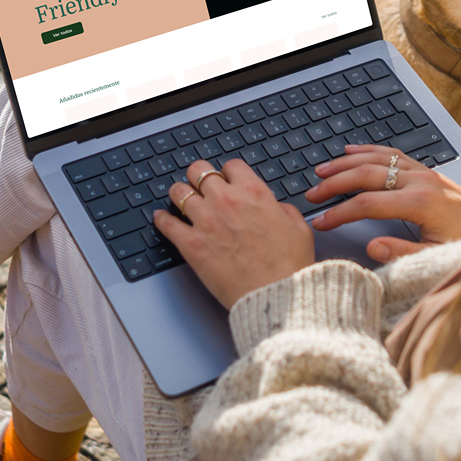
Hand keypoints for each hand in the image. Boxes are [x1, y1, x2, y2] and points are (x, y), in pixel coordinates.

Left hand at [154, 159, 314, 308]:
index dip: (228, 173)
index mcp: (253, 192)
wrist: (275, 294)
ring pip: (179, 191)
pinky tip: (162, 218)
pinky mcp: (191, 244)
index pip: (231, 166)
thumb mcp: (298, 228)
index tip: (225, 180)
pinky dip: (162, 219)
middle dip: (198, 175)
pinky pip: (167, 223)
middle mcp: (226, 200)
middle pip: (199, 170)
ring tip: (178, 198)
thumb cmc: (289, 266)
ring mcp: (206, 221)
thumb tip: (274, 207)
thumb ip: (282, 210)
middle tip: (198, 183)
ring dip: (179, 193)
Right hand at [302, 145, 460, 263]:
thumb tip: (372, 247)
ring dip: (347, 162)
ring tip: (322, 169)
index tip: (320, 221)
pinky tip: (354, 151)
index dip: (339, 213)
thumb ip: (402, 252)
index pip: (367, 204)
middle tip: (312, 192)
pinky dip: (370, 151)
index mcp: (420, 203)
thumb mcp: (437, 257)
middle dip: (335, 183)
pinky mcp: (429, 171)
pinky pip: (394, 154)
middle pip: (366, 175)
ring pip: (378, 159)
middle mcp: (421, 181)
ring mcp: (425, 173)